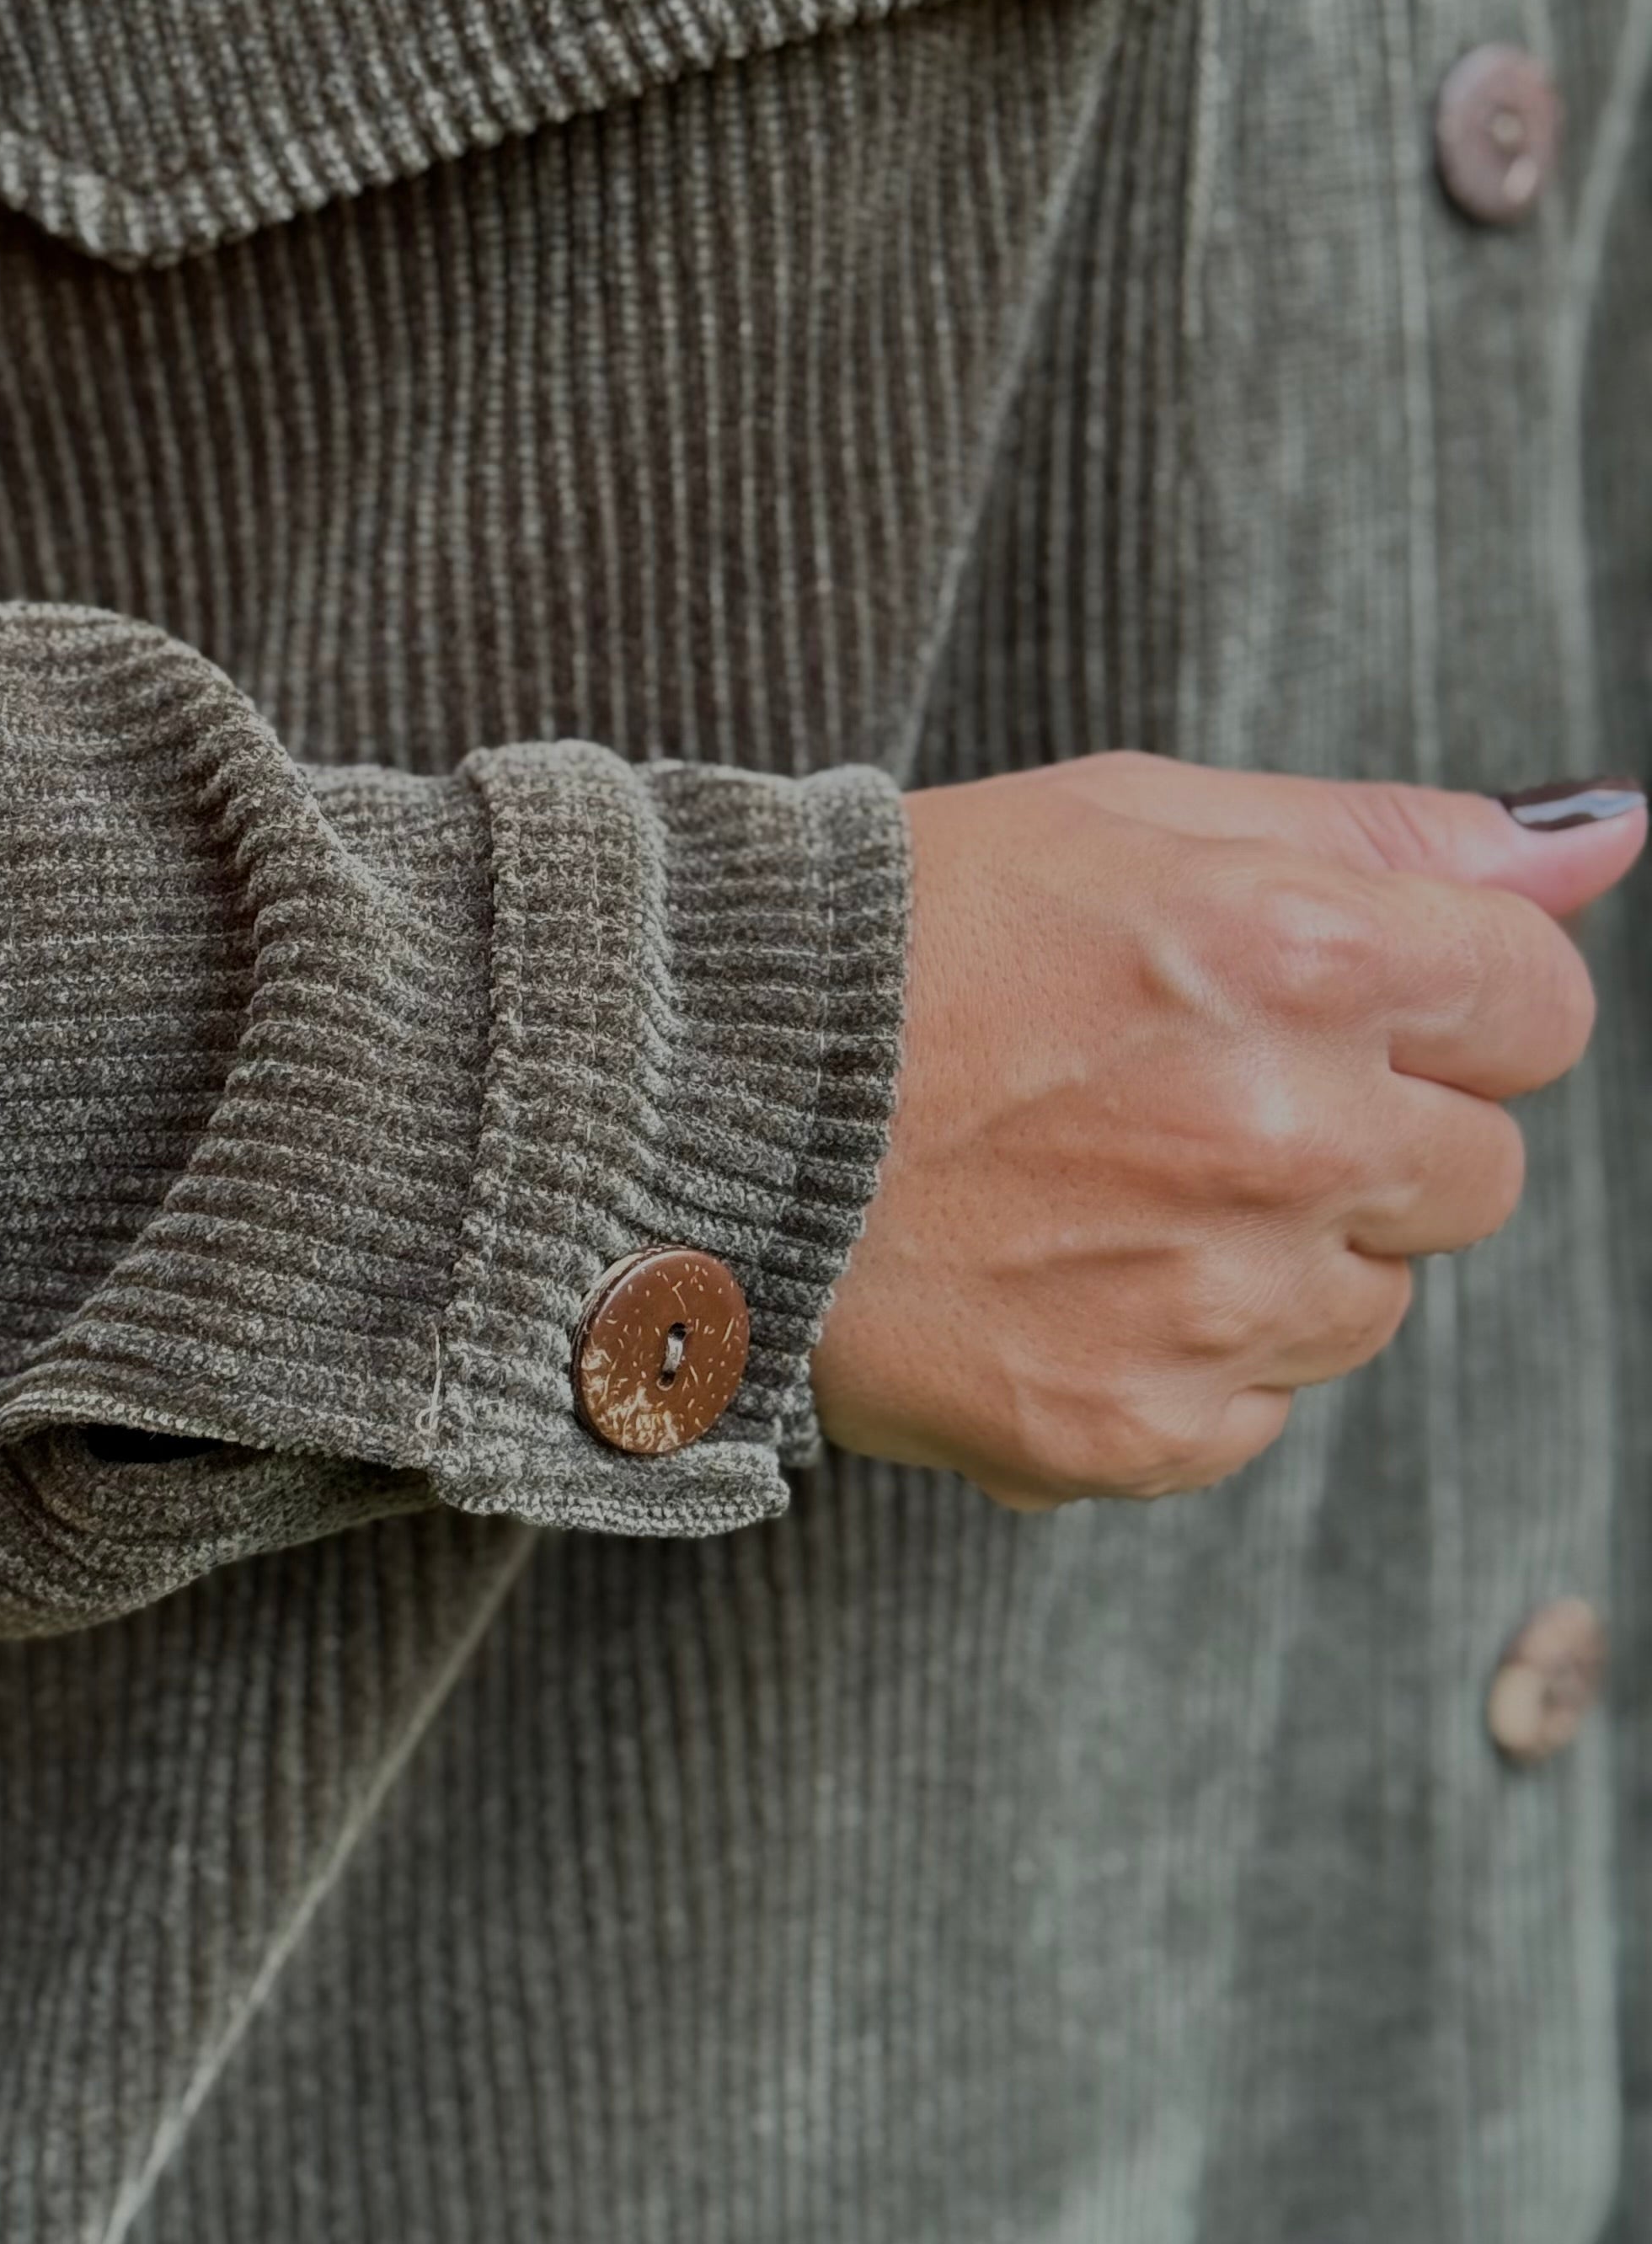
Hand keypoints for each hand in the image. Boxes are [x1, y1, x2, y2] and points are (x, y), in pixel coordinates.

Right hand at [813, 754, 1643, 1509]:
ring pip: (1368, 1304)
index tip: (1333, 1001)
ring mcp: (1211, 1299)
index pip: (1535, 1007)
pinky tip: (1055, 1277)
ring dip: (1273, 1251)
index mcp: (1301, 953)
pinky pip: (1255, 1414)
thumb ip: (1383, 832)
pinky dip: (1176, 1359)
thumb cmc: (901, 936)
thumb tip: (1606, 839)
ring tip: (1095, 1184)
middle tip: (1179, 1090)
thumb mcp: (1132, 814)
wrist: (684, 1103)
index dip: (1443, 1001)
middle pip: (1476, 1172)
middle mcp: (1283, 1133)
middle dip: (1367, 1132)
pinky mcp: (1133, 1429)